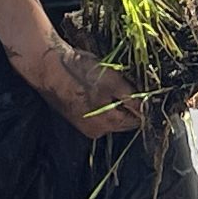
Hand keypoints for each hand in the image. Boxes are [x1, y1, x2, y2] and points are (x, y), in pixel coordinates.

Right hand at [25, 37, 143, 137]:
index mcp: (107, 125)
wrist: (49, 67)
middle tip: (128, 82)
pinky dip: (102, 101)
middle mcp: (96, 131)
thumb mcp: (114, 82)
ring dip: (115, 101)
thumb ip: (133, 98)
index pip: (137, 121)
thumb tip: (148, 108)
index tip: (147, 90)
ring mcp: (85, 125)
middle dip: (128, 103)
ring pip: (111, 115)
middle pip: (123, 119)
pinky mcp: (77, 117)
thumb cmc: (80, 73)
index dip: (144, 105)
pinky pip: (98, 112)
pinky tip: (98, 85)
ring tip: (111, 81)